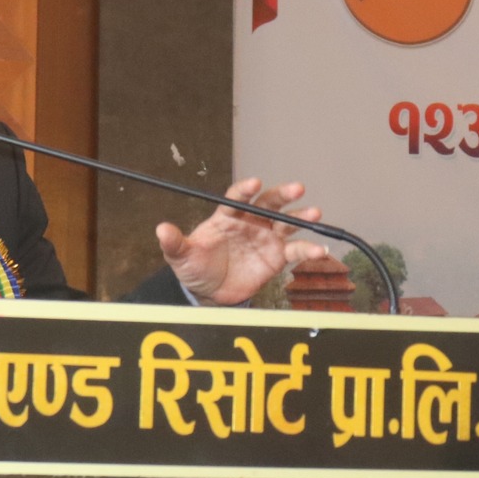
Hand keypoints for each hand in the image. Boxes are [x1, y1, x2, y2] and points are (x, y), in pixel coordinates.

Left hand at [156, 177, 324, 305]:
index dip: (246, 190)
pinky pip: (294, 250)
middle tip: (297, 189)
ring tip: (314, 213)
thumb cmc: (195, 268)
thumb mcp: (181, 256)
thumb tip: (160, 229)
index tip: (254, 183)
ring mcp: (265, 238)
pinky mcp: (276, 257)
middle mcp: (250, 222)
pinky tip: (318, 250)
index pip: (237, 199)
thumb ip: (175, 243)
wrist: (209, 294)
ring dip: (300, 216)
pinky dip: (307, 249)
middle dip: (282, 195)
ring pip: (286, 222)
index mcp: (227, 216)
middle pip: (268, 204)